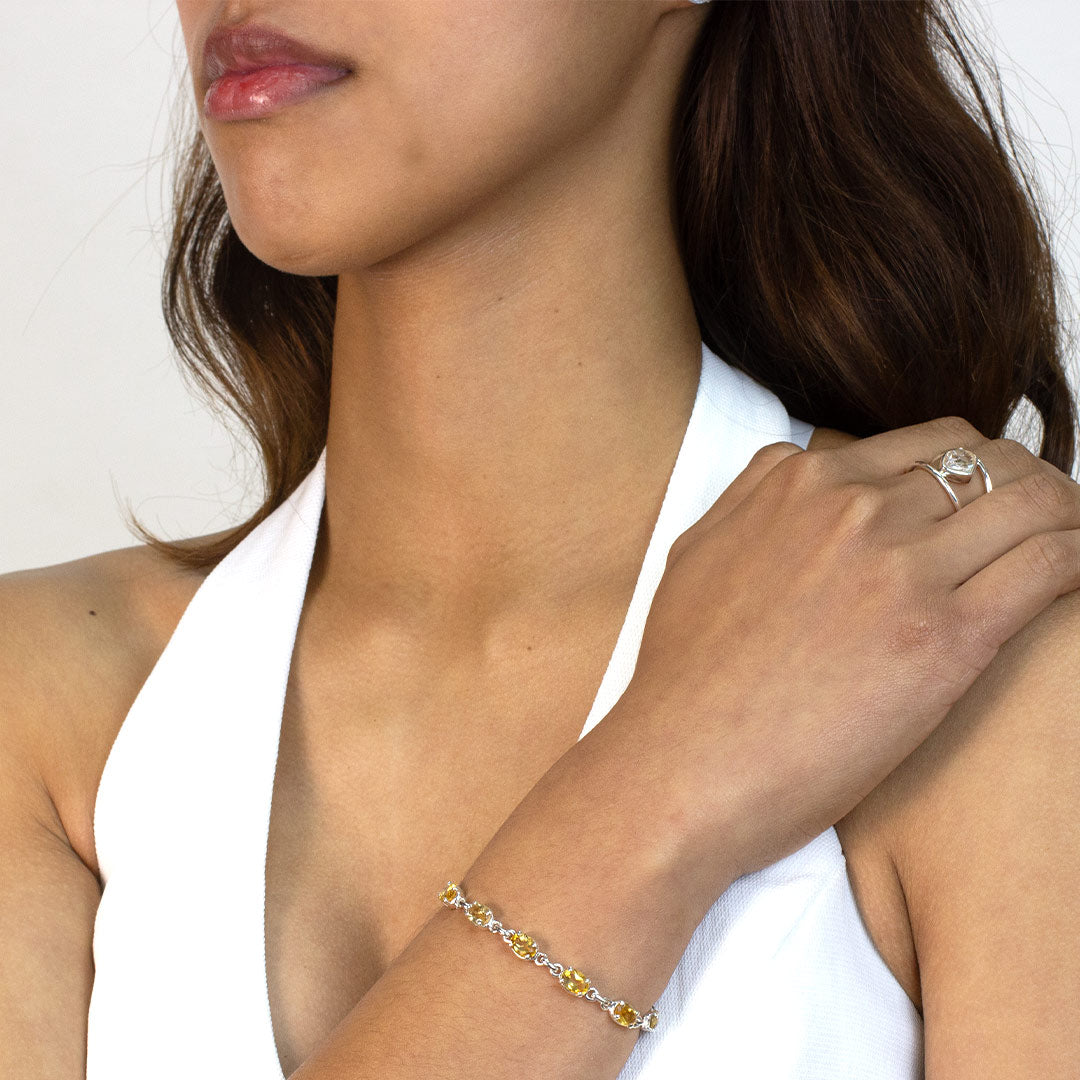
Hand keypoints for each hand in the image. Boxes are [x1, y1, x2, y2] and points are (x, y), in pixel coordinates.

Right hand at [606, 415, 1079, 895]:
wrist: (682, 764)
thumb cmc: (685, 677)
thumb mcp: (698, 550)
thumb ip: (753, 493)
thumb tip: (798, 465)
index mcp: (801, 484)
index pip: (931, 443)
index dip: (978, 465)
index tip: (994, 495)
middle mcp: (855, 510)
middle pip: (989, 465)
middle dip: (1033, 482)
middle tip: (1054, 515)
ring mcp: (901, 569)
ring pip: (1033, 504)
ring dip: (1069, 515)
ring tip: (1077, 542)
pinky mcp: (944, 638)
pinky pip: (1048, 567)